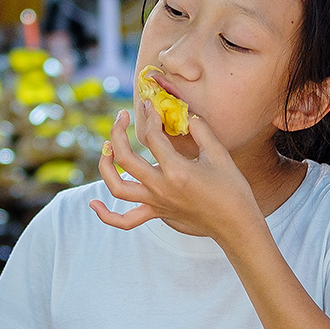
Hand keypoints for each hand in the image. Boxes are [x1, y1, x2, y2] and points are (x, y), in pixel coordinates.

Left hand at [92, 105, 260, 239]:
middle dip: (118, 132)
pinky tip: (94, 204)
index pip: (152, 137)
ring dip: (105, 167)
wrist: (235, 224)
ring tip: (106, 148)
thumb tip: (185, 114)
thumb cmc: (231, 188)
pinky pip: (125, 221)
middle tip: (122, 116)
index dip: (149, 116)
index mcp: (177, 171)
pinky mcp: (156, 214)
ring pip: (117, 188)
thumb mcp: (219, 154)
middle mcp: (161, 188)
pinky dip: (106, 215)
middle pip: (125, 158)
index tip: (150, 104)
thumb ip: (201, 130)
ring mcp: (156, 203)